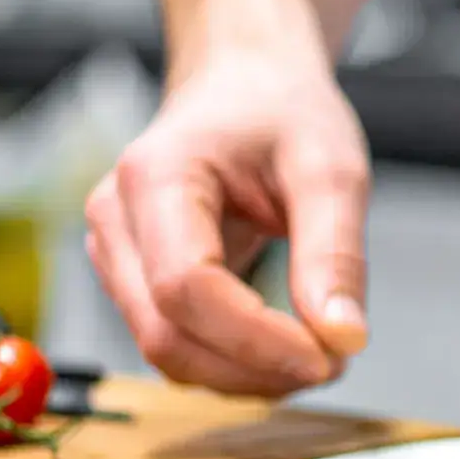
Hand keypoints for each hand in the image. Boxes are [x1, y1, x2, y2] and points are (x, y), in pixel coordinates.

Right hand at [85, 55, 370, 395]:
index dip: (256, 339)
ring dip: (245, 375)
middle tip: (336, 363)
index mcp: (156, 175)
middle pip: (166, 333)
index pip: (186, 287)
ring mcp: (116, 252)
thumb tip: (343, 339)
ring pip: (166, 351)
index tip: (329, 357)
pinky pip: (175, 343)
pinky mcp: (134, 278)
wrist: (245, 83)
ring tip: (319, 354)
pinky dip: (231, 363)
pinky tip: (285, 350)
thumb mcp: (331, 168)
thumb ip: (336, 253)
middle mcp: (117, 218)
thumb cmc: (282, 111)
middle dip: (255, 368)